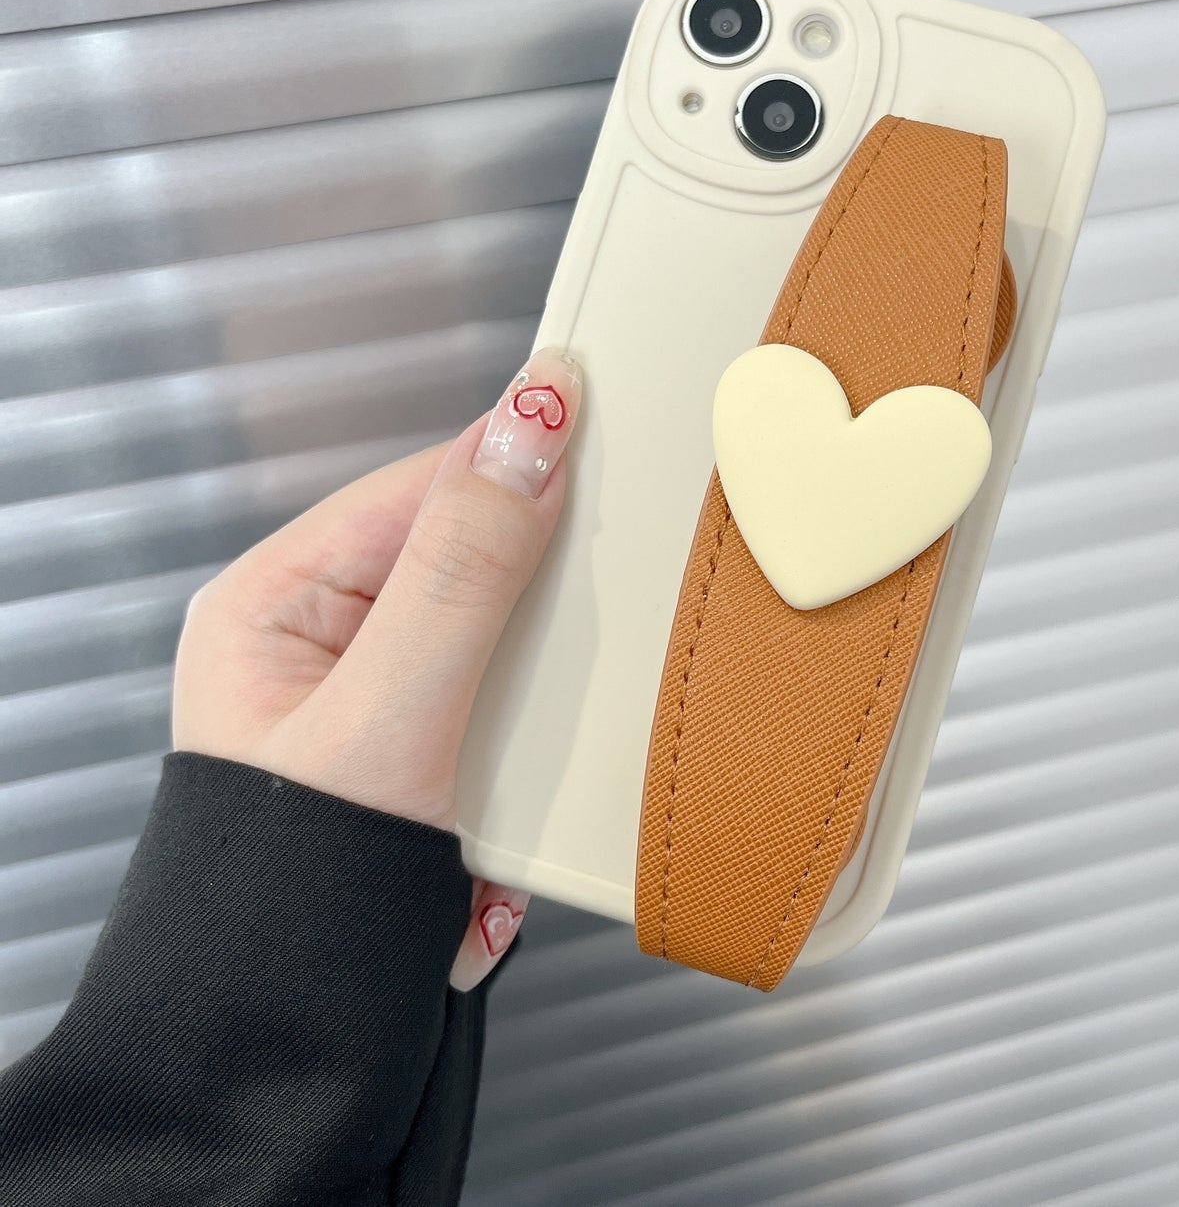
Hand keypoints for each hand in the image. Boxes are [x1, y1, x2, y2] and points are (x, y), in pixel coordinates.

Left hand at [172, 347, 582, 988]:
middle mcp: (324, 641)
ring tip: (561, 697)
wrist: (298, 1053)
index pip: (419, 490)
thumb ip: (464, 571)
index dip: (512, 457)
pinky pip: (510, 695)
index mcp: (276, 602)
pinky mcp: (431, 752)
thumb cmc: (293, 894)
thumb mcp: (389, 713)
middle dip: (540, 571)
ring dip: (548, 660)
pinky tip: (550, 746)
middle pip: (467, 552)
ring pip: (500, 627)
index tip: (599, 418)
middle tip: (609, 568)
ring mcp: (382, 700)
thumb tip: (527, 431)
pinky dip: (546, 720)